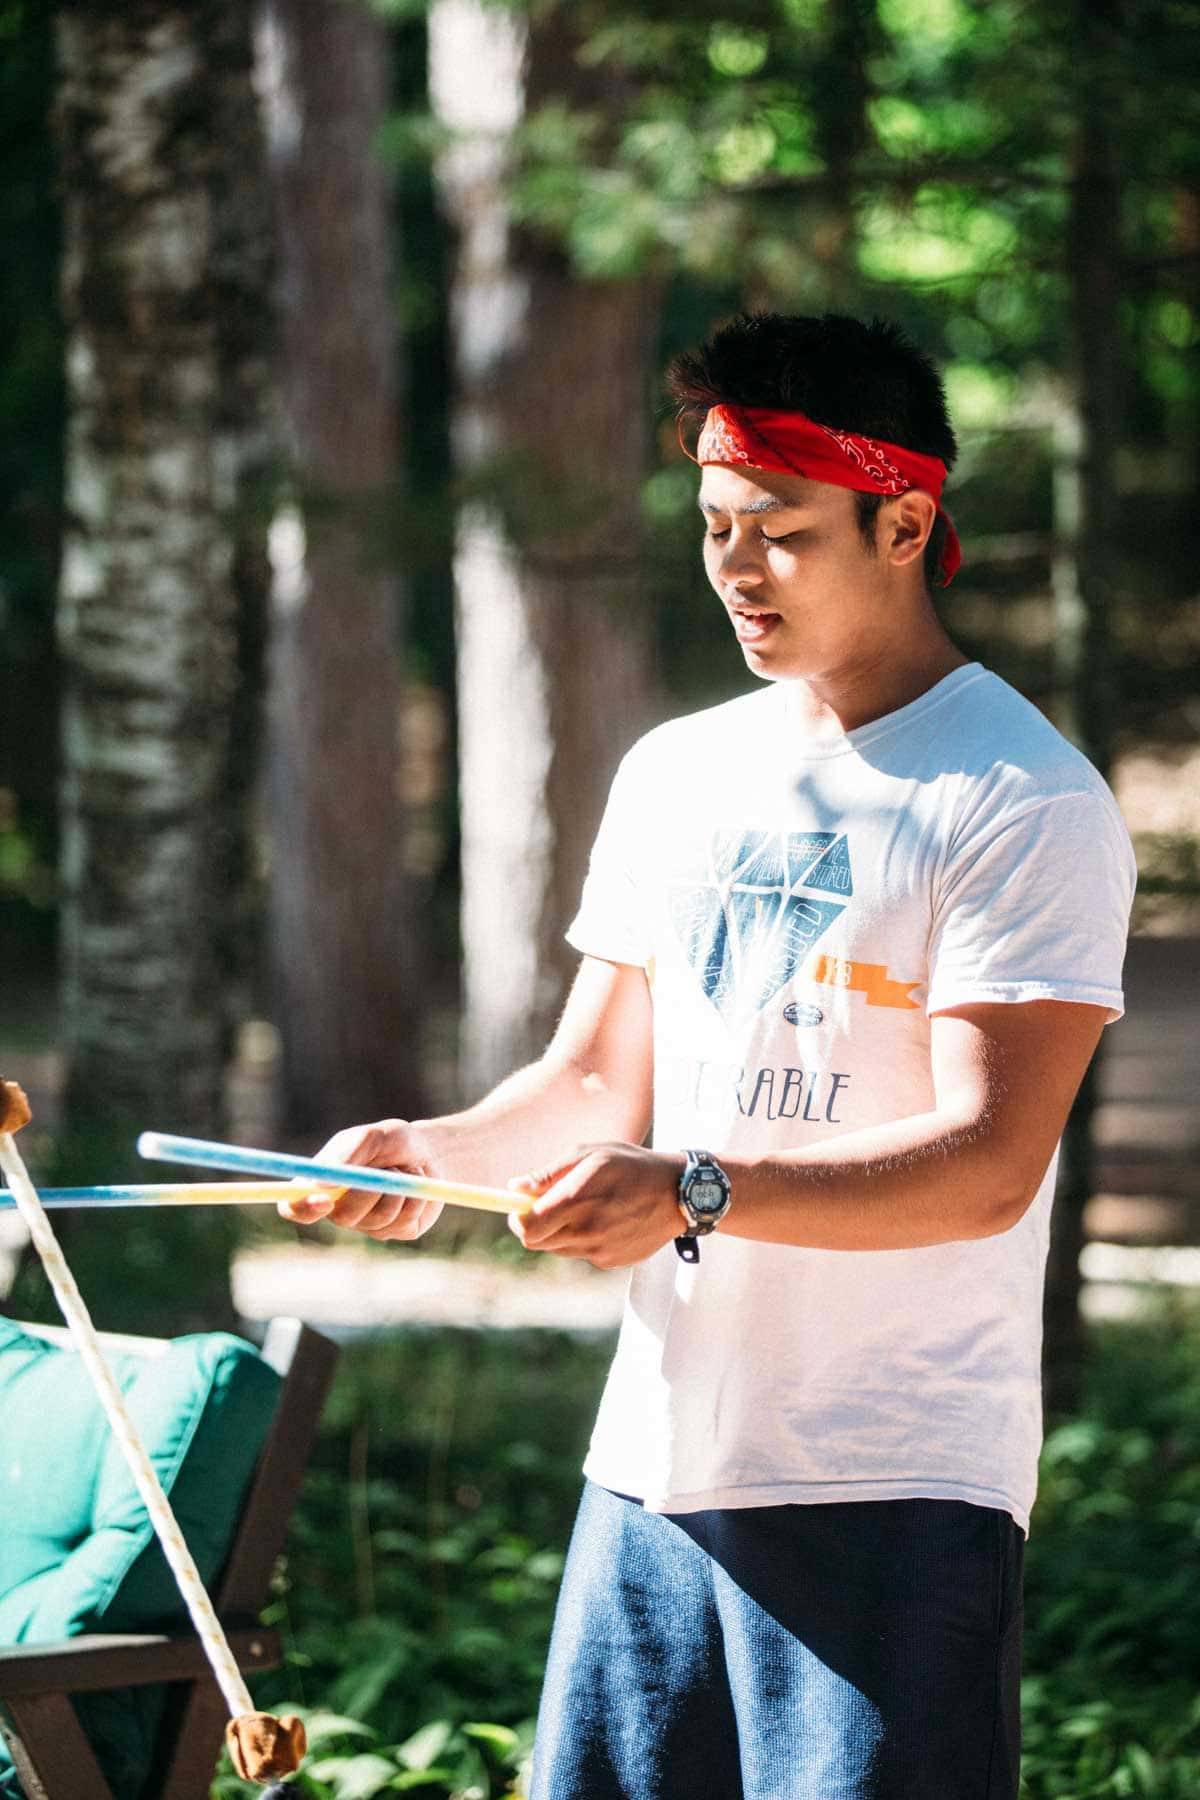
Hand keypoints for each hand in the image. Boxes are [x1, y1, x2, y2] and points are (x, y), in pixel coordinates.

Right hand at [276, 1119, 444, 1241]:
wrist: (431, 1152)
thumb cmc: (393, 1142)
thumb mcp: (373, 1136)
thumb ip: (347, 1153)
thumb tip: (321, 1182)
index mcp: (323, 1183)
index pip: (293, 1207)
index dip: (301, 1208)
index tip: (323, 1199)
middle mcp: (341, 1208)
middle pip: (342, 1218)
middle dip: (368, 1193)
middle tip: (388, 1168)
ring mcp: (369, 1224)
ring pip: (378, 1219)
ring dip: (398, 1188)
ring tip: (404, 1169)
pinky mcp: (397, 1231)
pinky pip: (403, 1222)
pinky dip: (415, 1197)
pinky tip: (415, 1186)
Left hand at [507, 1142, 683, 1268]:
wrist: (679, 1193)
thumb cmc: (631, 1165)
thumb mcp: (590, 1154)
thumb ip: (549, 1174)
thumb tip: (515, 1187)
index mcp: (577, 1201)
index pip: (527, 1227)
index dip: (517, 1217)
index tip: (521, 1206)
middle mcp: (587, 1231)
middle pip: (537, 1242)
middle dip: (536, 1225)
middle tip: (553, 1204)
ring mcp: (600, 1251)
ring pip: (559, 1248)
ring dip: (561, 1231)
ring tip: (589, 1206)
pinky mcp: (612, 1262)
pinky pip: (583, 1253)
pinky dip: (585, 1239)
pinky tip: (608, 1219)